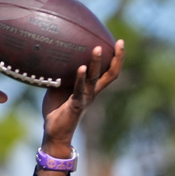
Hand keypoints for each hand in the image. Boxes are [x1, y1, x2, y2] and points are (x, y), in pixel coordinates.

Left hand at [40, 39, 125, 157]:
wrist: (54, 133)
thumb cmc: (57, 109)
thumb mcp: (60, 87)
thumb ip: (62, 74)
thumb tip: (55, 55)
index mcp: (91, 88)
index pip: (109, 72)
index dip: (117, 58)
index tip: (119, 42)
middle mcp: (92, 93)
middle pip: (110, 74)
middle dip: (117, 58)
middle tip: (119, 42)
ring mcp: (86, 98)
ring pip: (95, 78)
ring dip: (96, 63)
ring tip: (97, 48)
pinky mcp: (76, 104)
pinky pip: (80, 89)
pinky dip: (80, 78)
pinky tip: (81, 67)